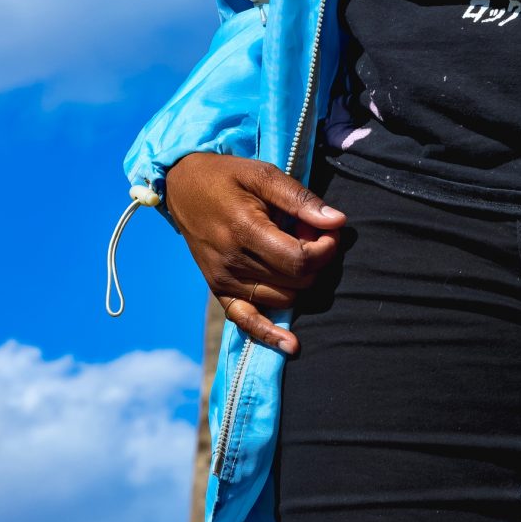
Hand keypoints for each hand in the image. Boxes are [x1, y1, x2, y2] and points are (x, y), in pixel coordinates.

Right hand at [163, 153, 346, 356]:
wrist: (182, 187)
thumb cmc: (228, 176)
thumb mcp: (264, 175)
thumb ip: (301, 200)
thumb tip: (338, 222)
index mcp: (245, 231)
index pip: (300, 260)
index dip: (325, 249)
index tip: (329, 230)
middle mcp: (233, 262)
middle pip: (295, 281)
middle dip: (315, 261)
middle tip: (311, 235)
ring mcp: (223, 280)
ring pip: (281, 300)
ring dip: (300, 282)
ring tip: (295, 252)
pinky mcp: (218, 290)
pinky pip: (246, 321)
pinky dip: (270, 333)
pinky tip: (291, 346)